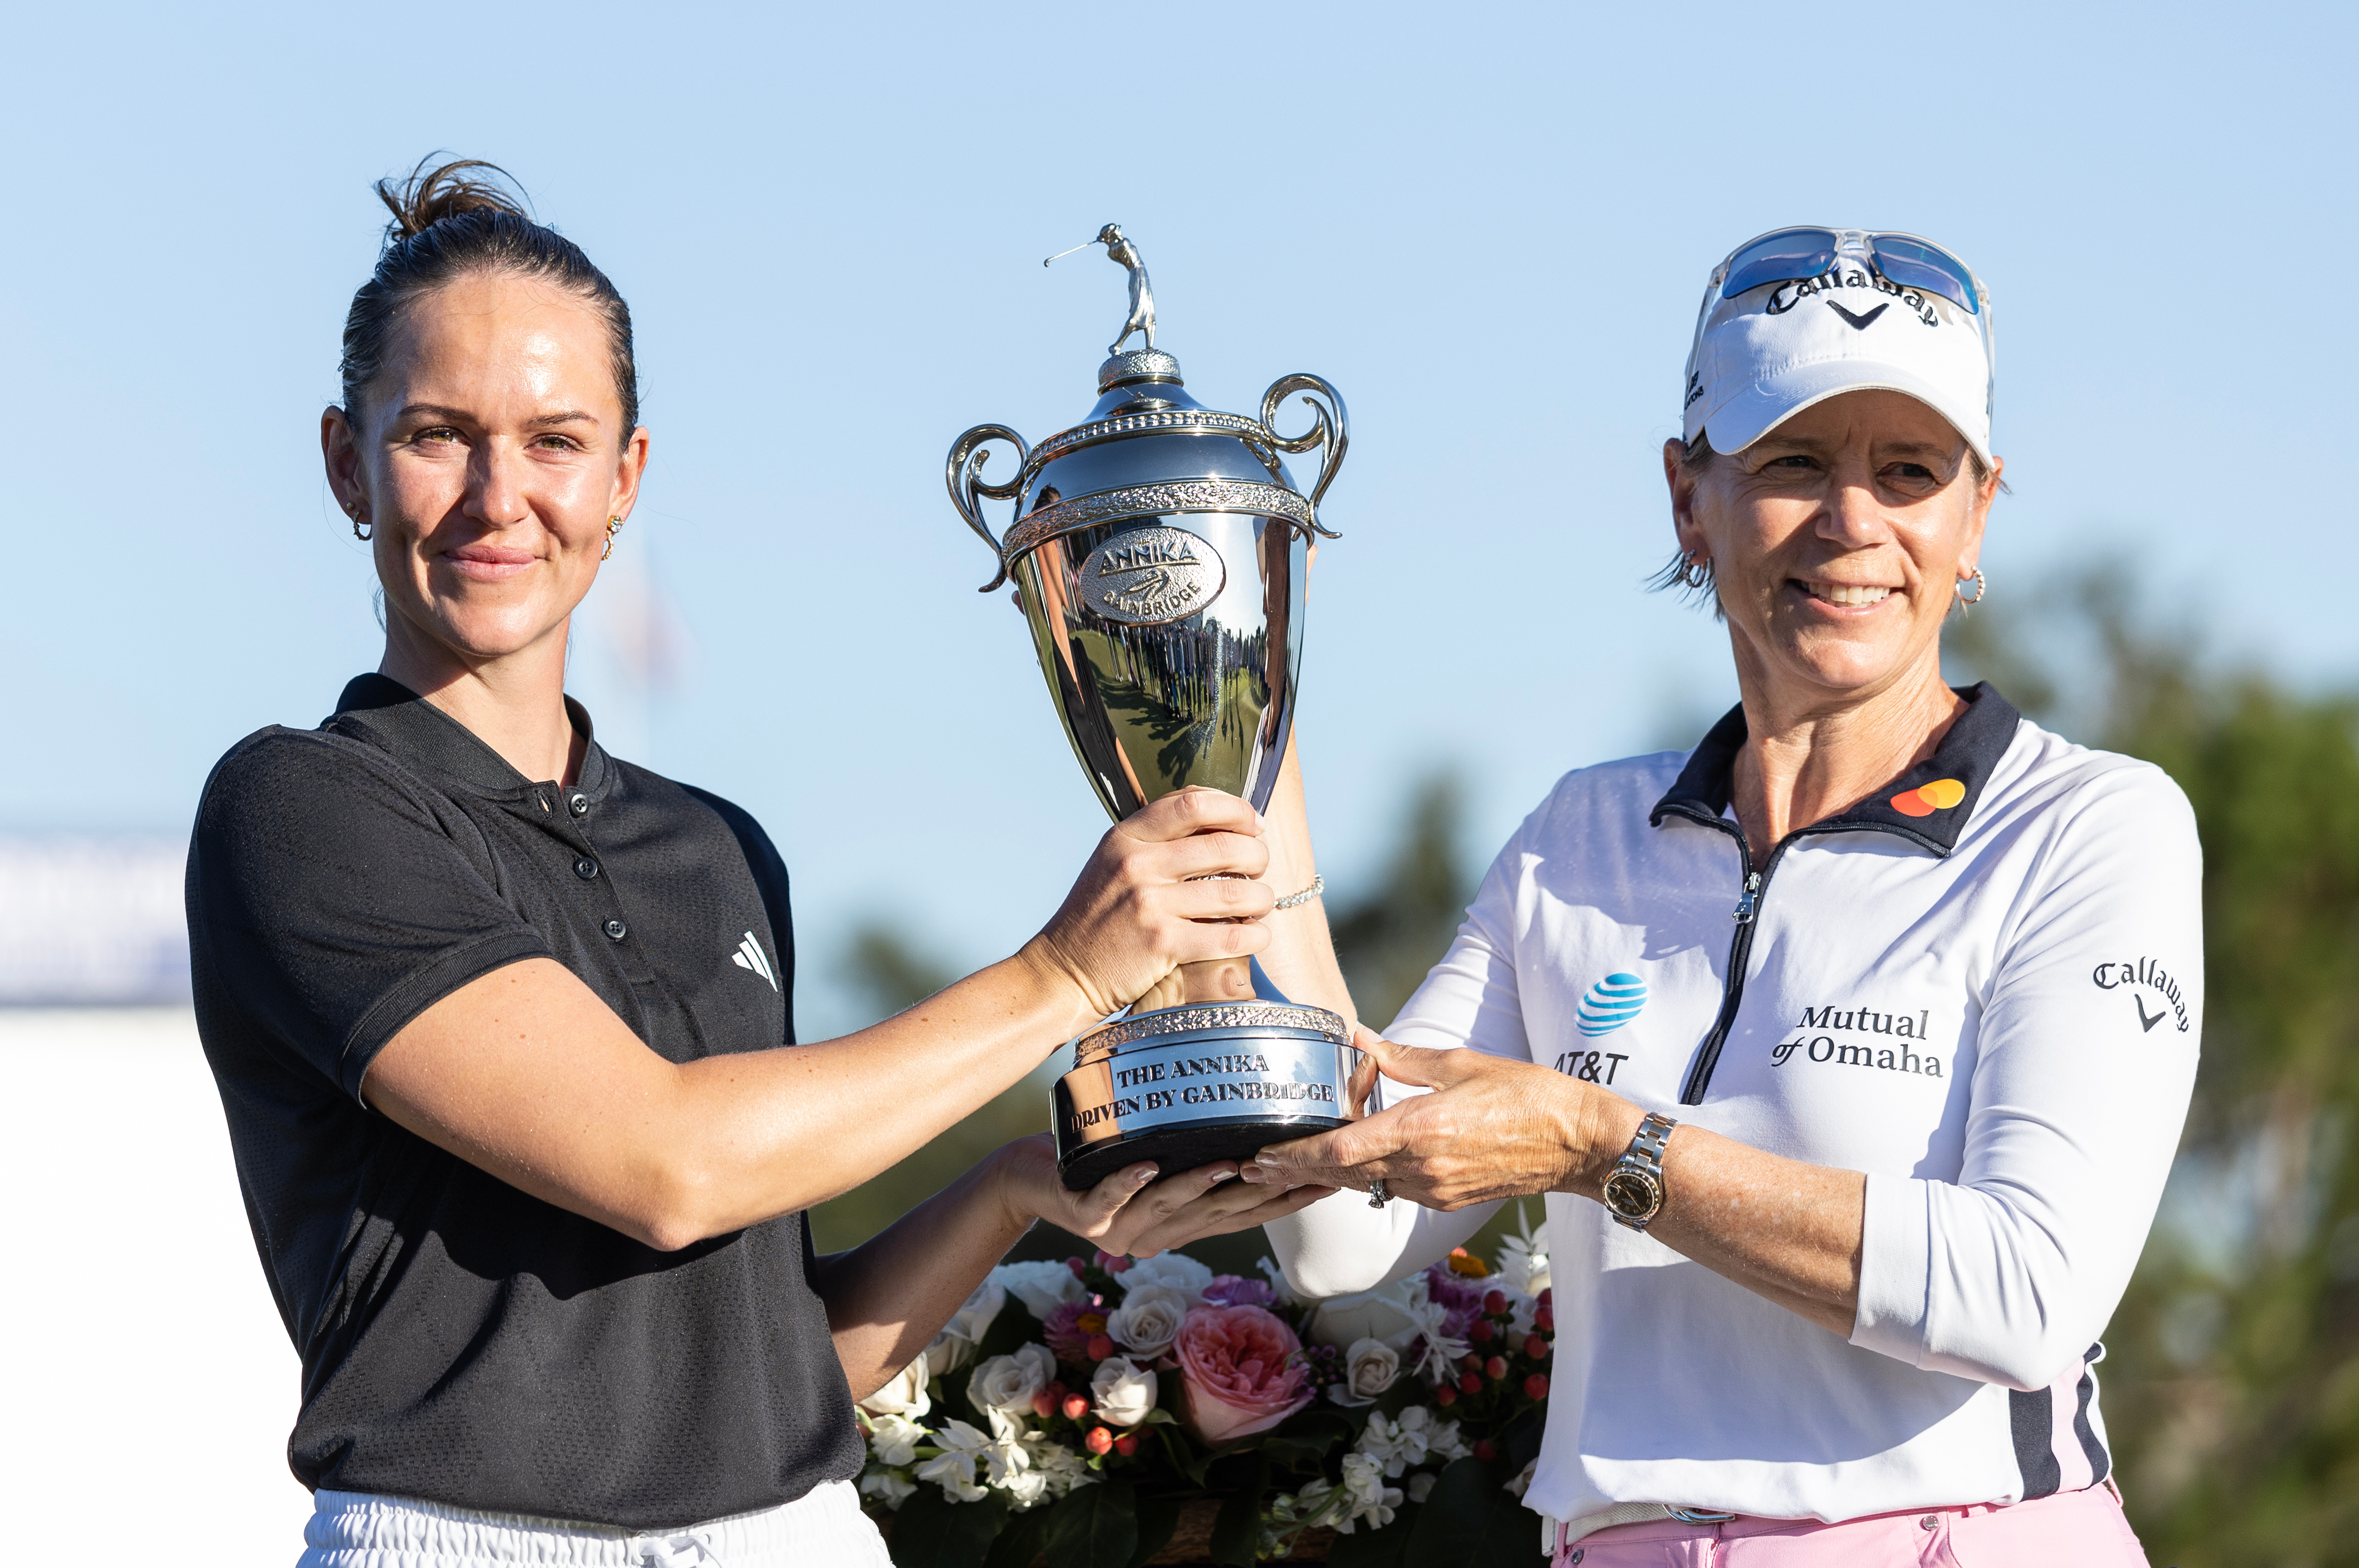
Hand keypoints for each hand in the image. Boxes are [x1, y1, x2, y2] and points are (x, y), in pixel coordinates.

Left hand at [994, 1134, 1334, 1257]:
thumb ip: (1197, 1154)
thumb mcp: (1156, 1157)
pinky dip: (1127, 1184)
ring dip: (1200, 1187)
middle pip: (1217, 1216)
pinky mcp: (1082, 1216)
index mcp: (1179, 1225)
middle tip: (1297, 1171)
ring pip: (1168, 1208)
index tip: (1326, 1181)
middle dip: (1260, 1194)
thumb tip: (1249, 1122)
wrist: (1027, 1179)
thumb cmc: (1098, 1161)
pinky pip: (1108, 1198)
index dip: (1284, 1201)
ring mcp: (1119, 1229)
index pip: (1243, 1216)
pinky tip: (1146, 1166)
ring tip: (1232, 1164)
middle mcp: (1156, 1235)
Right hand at [1023, 787, 1274, 1018]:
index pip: (1192, 803)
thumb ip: (1158, 837)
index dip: (1235, 809)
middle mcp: (1136, 864)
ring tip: (1260, 903)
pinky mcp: (1162, 945)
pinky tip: (1256, 935)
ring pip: (1234, 892)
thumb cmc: (1098, 917)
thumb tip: (1224, 819)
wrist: (1064, 972)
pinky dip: (1254, 936)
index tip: (1253, 824)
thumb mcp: (1114, 861)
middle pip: (1224, 845)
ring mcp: (1148, 904)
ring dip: (1261, 898)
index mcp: (1126, 837)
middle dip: (1257, 856)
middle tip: (1259, 868)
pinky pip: (1228, 936)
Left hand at [1239, 1028, 1642, 1209]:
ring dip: (1330, 1175)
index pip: (1341, 1151)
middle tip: (1256, 1167)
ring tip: (1291, 1165)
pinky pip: (1393, 1190)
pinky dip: (1367, 1177)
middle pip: (1342, 1175)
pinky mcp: (1448, 1199)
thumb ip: (1403, 1057)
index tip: (1261, 1158)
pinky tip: (1352, 1164)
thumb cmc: (1527, 1095)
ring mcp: (1435, 1189)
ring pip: (1366, 1185)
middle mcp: (1422, 1168)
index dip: (1296, 1158)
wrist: (1577, 1142)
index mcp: (1420, 1129)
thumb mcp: (1461, 1063)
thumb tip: (1360, 1039)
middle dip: (1297, 1172)